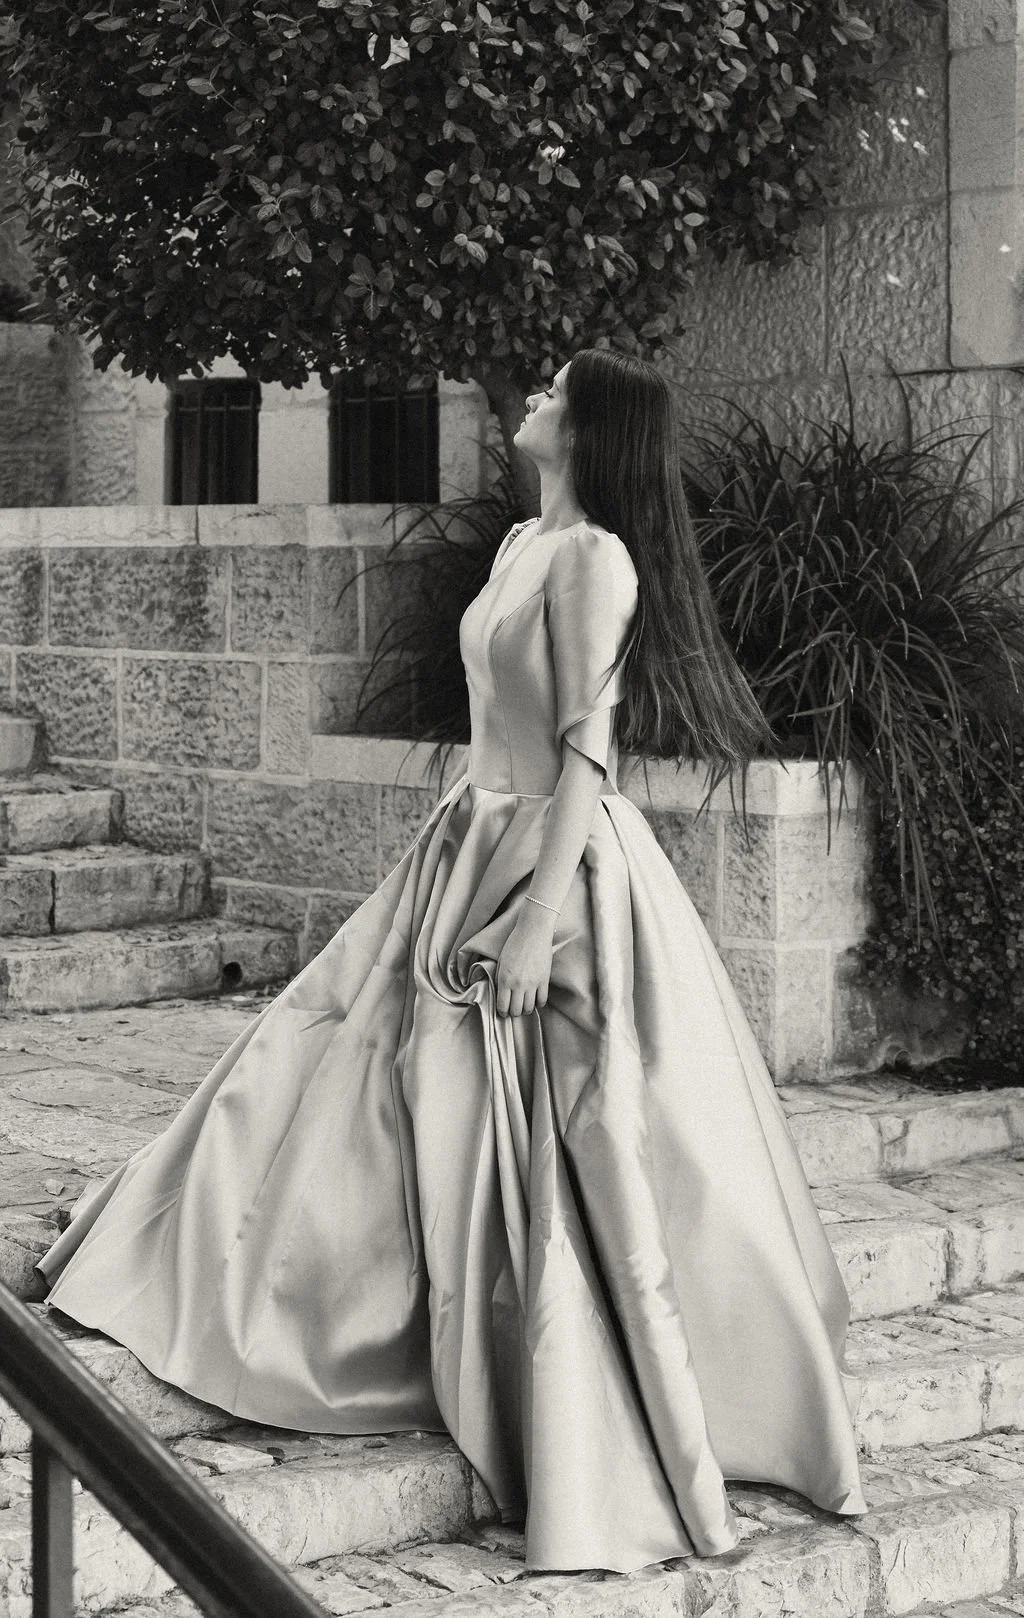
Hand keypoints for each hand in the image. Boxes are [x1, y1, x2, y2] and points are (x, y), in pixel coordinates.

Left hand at [495, 901, 556, 1018]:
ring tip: (524, 1005)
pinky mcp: (544, 980)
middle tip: (513, 1009)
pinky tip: (535, 999)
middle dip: (513, 1013)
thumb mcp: (501, 961)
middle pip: (516, 1011)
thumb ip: (500, 978)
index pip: (502, 1006)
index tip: (503, 1012)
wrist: (533, 932)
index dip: (502, 1012)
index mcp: (504, 979)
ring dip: (526, 1010)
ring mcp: (532, 983)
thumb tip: (501, 994)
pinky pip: (542, 1000)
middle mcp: (518, 984)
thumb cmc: (514, 944)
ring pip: (529, 1008)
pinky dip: (538, 1003)